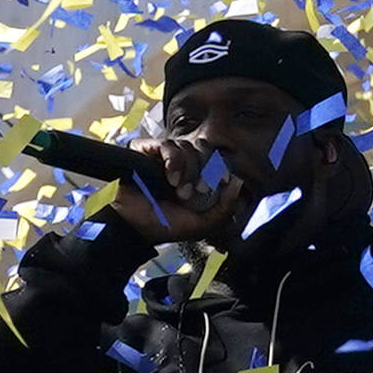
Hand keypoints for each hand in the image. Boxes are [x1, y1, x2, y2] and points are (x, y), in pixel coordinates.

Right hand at [91, 137, 249, 252]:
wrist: (134, 228)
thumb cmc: (165, 226)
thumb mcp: (202, 224)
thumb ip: (225, 208)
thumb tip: (238, 182)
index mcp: (197, 176)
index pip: (216, 159)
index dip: (220, 168)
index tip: (220, 184)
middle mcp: (182, 163)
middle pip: (203, 148)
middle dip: (204, 170)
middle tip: (198, 191)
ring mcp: (163, 156)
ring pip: (186, 146)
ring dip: (187, 169)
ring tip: (177, 190)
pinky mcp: (146, 151)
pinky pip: (166, 144)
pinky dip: (172, 159)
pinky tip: (169, 177)